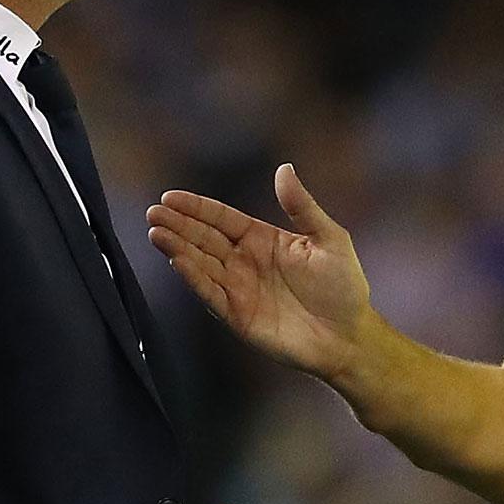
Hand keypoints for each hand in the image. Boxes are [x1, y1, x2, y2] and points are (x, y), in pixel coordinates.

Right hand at [147, 166, 372, 381]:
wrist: (349, 335)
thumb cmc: (343, 287)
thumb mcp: (328, 238)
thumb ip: (302, 206)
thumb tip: (284, 169)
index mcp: (262, 239)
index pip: (221, 218)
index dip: (196, 208)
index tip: (170, 197)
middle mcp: (244, 262)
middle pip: (203, 238)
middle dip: (178, 224)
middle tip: (154, 212)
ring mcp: (239, 288)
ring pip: (201, 263)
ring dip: (178, 248)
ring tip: (156, 232)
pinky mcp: (238, 315)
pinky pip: (211, 293)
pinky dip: (194, 278)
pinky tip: (178, 261)